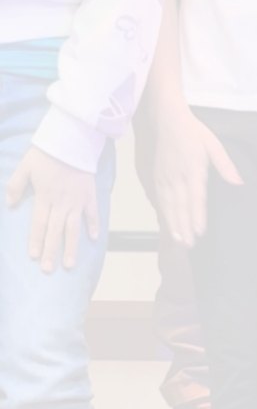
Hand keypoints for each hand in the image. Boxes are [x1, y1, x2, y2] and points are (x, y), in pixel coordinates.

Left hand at [6, 147, 99, 272]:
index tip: (33, 256)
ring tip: (70, 264)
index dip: (35, 240)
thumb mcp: (24, 167)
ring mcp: (77, 200)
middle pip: (55, 230)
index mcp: (44, 196)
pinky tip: (94, 239)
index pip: (38, 223)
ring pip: (73, 227)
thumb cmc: (46, 153)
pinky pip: (93, 213)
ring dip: (71, 246)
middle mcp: (61, 202)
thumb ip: (15, 186)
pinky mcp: (90, 194)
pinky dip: (94, 225)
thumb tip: (11, 205)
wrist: (72, 139)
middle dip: (51, 251)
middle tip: (48, 269)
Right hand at [135, 106, 242, 246]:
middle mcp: (177, 176)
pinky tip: (167, 225)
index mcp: (193, 169)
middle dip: (184, 227)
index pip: (196, 198)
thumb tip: (238, 182)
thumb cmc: (194, 133)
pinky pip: (160, 200)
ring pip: (168, 206)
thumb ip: (225, 166)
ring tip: (178, 241)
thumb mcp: (214, 145)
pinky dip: (164, 214)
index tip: (200, 231)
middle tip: (189, 245)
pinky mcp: (157, 178)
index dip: (197, 216)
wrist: (168, 121)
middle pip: (180, 206)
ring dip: (173, 225)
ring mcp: (165, 178)